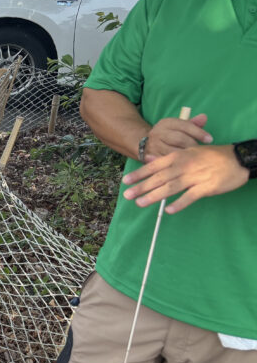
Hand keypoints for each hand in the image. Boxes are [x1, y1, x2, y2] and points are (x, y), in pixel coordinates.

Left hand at [122, 145, 248, 212]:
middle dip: (142, 186)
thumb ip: (169, 157)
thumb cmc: (211, 156)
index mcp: (179, 156)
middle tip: (127, 195)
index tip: (125, 181)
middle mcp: (184, 166)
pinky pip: (191, 196)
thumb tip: (150, 159)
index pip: (155, 166)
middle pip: (159, 178)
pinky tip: (169, 210)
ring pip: (171, 187)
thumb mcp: (189, 151)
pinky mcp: (207, 187)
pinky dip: (180, 203)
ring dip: (155, 196)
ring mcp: (195, 177)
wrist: (237, 158)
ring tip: (140, 203)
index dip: (140, 174)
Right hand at [143, 113, 210, 157]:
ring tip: (196, 158)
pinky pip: (168, 161)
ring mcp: (153, 146)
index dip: (199, 132)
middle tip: (202, 151)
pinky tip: (187, 165)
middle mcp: (158, 133)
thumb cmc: (170, 135)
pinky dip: (178, 163)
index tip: (210, 139)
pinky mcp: (151, 157)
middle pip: (180, 139)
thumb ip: (192, 124)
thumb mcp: (179, 127)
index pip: (185, 125)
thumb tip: (204, 117)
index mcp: (166, 123)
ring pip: (174, 151)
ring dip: (187, 156)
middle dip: (193, 145)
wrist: (147, 145)